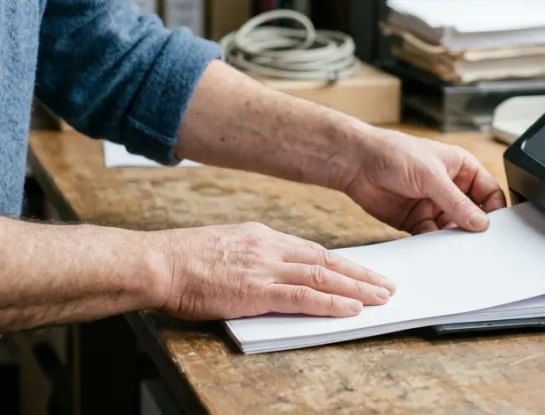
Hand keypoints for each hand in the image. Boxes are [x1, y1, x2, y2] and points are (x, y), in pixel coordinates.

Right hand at [152, 222, 395, 319]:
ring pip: (322, 278)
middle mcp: (269, 248)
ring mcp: (264, 268)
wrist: (158, 262)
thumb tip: (269, 274)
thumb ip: (251, 259)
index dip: (342, 263)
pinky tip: (351, 308)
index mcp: (262, 236)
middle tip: (386, 285)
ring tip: (380, 298)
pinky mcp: (256, 291)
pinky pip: (302, 297)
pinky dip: (331, 303)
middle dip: (360, 274)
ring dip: (356, 289)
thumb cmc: (182, 261)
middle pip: (326, 261)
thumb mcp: (224, 247)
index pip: (313, 250)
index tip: (362, 271)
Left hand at [341, 129, 507, 234]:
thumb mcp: (431, 176)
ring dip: (454, 239)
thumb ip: (456, 202)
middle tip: (478, 245)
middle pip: (473, 215)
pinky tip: (435, 250)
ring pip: (453, 229)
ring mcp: (433, 205)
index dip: (494, 211)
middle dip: (474, 229)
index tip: (495, 230)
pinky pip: (431, 237)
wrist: (357, 163)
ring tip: (455, 249)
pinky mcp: (416, 221)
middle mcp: (450, 188)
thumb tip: (480, 222)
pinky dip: (434, 245)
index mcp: (462, 169)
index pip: (489, 193)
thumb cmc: (394, 153)